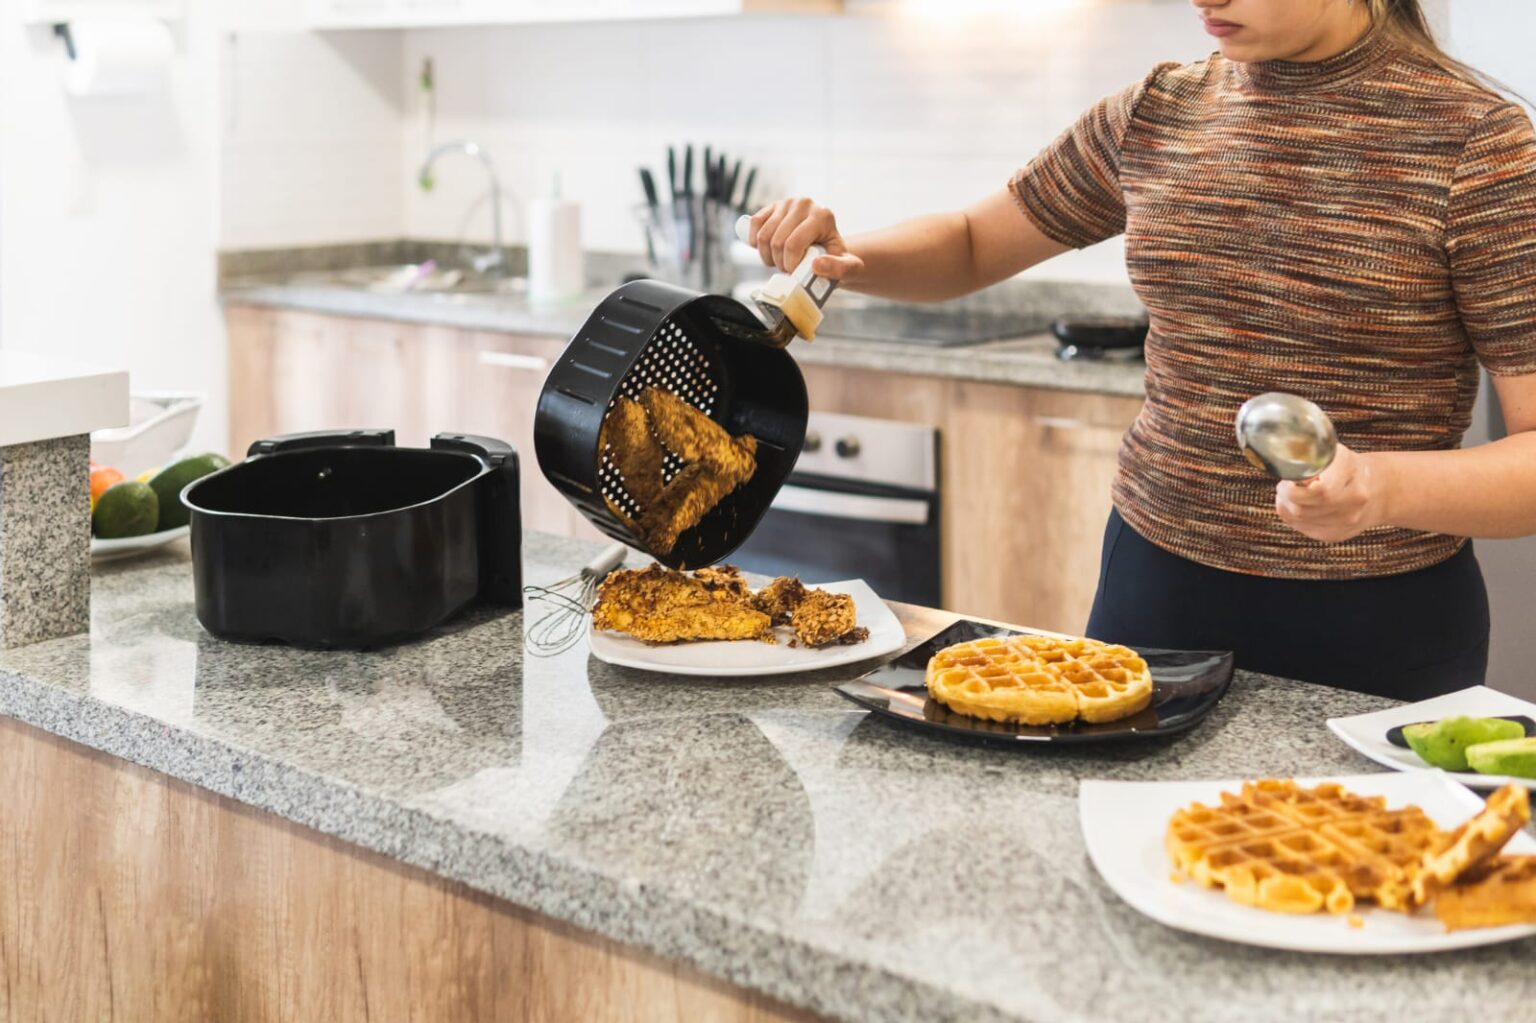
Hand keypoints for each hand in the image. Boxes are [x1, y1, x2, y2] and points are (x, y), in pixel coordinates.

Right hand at [746, 198, 863, 281]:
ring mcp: (787, 202)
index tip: (796, 273)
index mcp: (822, 215)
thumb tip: (817, 264)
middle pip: (778, 241)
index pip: (794, 244)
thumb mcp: (847, 267)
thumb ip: (840, 269)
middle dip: (779, 262)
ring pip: (764, 235)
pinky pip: (755, 223)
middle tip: (788, 269)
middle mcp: (804, 204)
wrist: (827, 246)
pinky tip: (765, 250)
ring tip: (779, 261)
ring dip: (767, 255)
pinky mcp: (774, 205)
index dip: (790, 265)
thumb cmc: (834, 257)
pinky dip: (755, 241)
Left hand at [1274, 443, 1390, 542]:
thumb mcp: (1336, 453)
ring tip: (1292, 493)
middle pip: (1303, 508)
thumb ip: (1312, 457)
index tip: (1289, 479)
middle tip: (1285, 485)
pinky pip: (1303, 528)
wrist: (1380, 490)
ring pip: (1299, 518)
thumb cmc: (1350, 468)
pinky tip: (1300, 506)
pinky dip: (1293, 517)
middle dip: (1286, 496)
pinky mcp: (1337, 534)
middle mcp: (1354, 500)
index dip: (1296, 487)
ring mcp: (1347, 521)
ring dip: (1287, 505)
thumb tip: (1289, 470)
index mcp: (1353, 473)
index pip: (1319, 491)